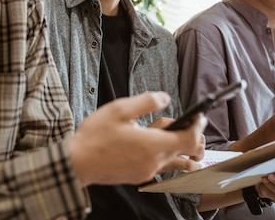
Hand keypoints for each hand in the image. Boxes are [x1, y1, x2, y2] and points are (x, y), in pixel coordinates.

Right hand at [70, 92, 205, 185]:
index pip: (189, 139)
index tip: (198, 116)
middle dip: (189, 135)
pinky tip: (153, 145)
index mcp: (152, 145)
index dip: (198, 126)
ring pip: (174, 161)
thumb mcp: (119, 109)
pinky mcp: (138, 176)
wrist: (76, 163)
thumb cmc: (95, 136)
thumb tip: (165, 98)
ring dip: (179, 148)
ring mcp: (146, 172)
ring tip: (176, 135)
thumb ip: (146, 102)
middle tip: (185, 121)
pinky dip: (164, 155)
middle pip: (185, 151)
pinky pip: (160, 166)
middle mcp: (153, 162)